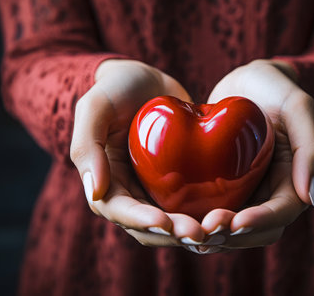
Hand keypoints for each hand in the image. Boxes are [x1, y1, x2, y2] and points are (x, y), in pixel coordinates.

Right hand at [70, 60, 205, 246]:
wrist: (146, 79)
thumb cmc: (115, 88)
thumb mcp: (94, 107)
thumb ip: (86, 146)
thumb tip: (96, 192)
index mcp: (106, 181)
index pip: (120, 211)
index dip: (141, 220)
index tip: (165, 222)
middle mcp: (130, 190)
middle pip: (149, 225)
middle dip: (172, 233)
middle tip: (200, 233)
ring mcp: (154, 187)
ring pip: (172, 221)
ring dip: (191, 230)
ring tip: (217, 230)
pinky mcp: (178, 180)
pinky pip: (190, 203)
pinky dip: (205, 213)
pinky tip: (227, 215)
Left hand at [190, 59, 313, 253]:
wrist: (247, 81)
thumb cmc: (275, 88)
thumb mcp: (298, 107)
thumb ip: (310, 148)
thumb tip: (311, 199)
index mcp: (293, 178)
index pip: (282, 211)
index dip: (261, 221)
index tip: (236, 222)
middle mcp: (269, 190)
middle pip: (257, 229)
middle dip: (234, 235)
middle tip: (205, 230)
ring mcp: (246, 189)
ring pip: (233, 227)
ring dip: (215, 235)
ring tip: (191, 233)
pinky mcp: (224, 184)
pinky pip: (213, 208)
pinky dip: (199, 219)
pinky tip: (178, 219)